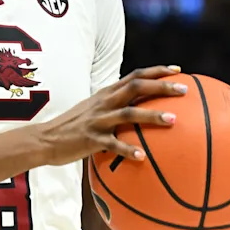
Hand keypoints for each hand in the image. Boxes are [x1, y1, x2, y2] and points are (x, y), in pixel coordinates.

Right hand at [37, 65, 186, 165]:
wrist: (45, 139)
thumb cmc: (73, 127)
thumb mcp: (94, 110)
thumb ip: (115, 106)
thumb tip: (141, 111)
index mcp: (106, 94)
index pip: (135, 75)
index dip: (157, 71)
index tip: (178, 71)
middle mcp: (104, 102)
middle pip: (136, 87)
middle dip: (162, 87)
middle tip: (184, 89)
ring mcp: (98, 120)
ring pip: (129, 114)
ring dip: (152, 116)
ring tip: (174, 121)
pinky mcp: (90, 139)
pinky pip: (112, 144)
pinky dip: (128, 150)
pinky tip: (143, 157)